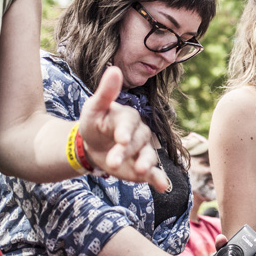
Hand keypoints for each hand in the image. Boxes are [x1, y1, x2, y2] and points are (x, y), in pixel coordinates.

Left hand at [77, 67, 167, 187]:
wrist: (93, 144)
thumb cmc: (95, 122)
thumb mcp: (94, 107)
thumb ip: (106, 92)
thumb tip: (114, 69)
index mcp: (128, 117)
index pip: (129, 123)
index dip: (125, 131)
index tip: (120, 139)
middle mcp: (140, 133)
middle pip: (137, 142)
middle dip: (126, 152)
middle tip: (112, 162)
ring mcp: (142, 150)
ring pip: (148, 157)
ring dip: (146, 165)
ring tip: (141, 172)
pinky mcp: (142, 167)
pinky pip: (154, 173)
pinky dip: (159, 179)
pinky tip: (162, 186)